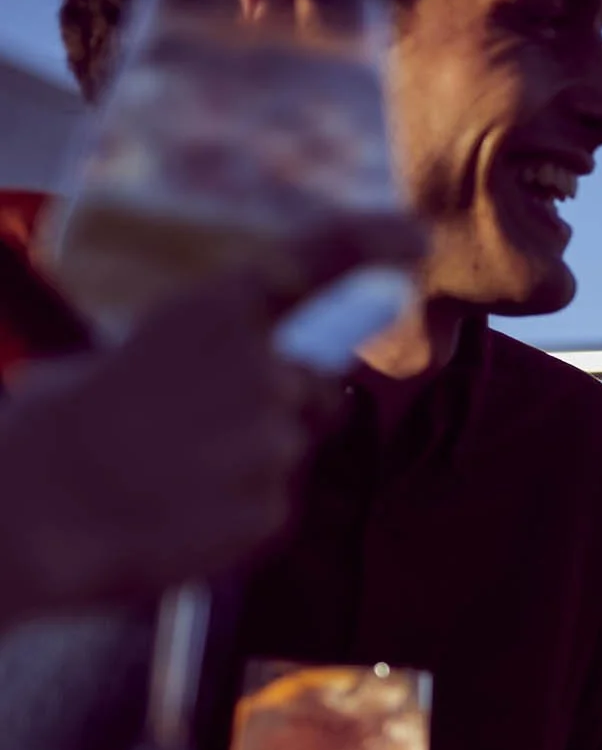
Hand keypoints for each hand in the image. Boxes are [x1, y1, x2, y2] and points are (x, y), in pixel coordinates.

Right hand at [0, 213, 422, 623]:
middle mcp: (262, 369)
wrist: (28, 511)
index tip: (414, 236)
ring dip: (249, 459)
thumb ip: (196, 356)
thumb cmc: (51, 430)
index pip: (316, 257)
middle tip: (203, 426)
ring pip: (290, 447)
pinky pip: (272, 505)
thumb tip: (226, 376)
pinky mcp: (274, 508)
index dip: (370, 241)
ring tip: (172, 473)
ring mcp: (274, 441)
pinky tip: (176, 512)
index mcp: (214, 311)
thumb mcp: (119, 357)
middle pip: (315, 386)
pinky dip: (235, 512)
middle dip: (280, 404)